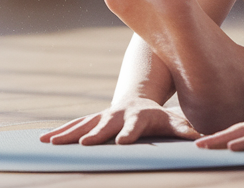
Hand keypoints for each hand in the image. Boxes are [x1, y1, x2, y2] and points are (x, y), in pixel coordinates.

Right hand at [39, 98, 199, 144]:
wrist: (137, 100)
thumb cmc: (157, 117)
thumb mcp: (172, 121)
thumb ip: (184, 129)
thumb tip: (199, 138)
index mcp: (138, 117)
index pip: (134, 127)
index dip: (129, 134)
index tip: (122, 142)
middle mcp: (117, 116)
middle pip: (105, 126)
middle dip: (95, 134)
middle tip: (85, 143)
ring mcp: (101, 116)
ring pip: (83, 124)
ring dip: (68, 133)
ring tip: (51, 143)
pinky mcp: (90, 120)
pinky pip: (73, 126)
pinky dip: (58, 132)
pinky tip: (43, 140)